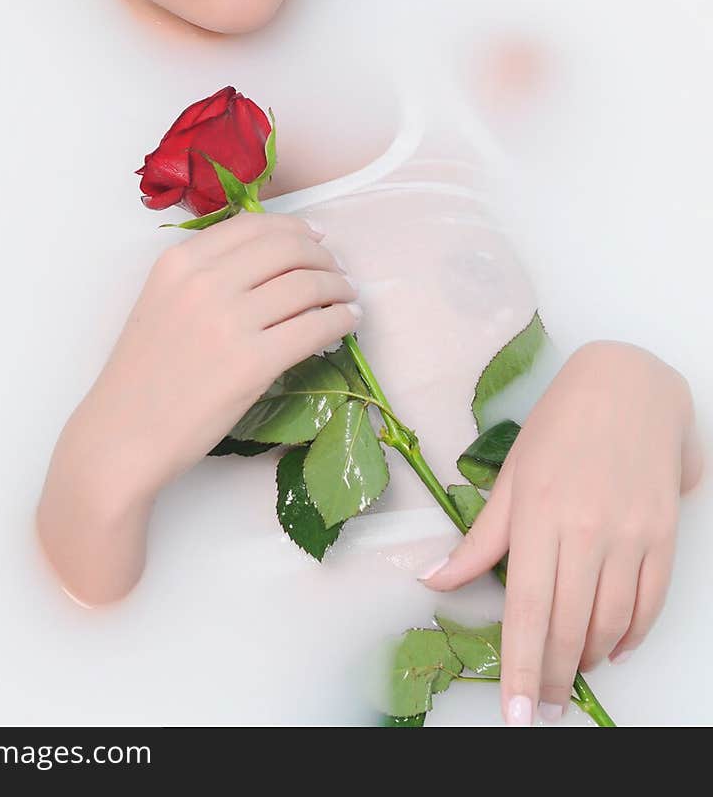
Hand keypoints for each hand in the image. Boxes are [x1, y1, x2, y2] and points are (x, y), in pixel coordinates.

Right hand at [84, 210, 361, 500]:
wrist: (122, 437)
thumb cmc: (142, 376)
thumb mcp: (161, 302)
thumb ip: (204, 275)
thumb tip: (272, 257)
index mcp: (178, 261)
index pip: (253, 225)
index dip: (295, 227)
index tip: (316, 238)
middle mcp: (204, 282)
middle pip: (287, 248)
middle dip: (323, 255)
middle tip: (338, 269)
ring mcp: (229, 322)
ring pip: (306, 284)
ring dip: (338, 286)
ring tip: (347, 296)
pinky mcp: (253, 363)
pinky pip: (315, 327)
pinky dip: (340, 319)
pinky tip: (347, 322)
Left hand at [421, 339, 701, 724]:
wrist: (629, 385)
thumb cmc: (560, 425)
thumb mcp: (511, 477)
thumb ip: (479, 538)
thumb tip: (434, 579)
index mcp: (538, 515)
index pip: (527, 610)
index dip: (522, 667)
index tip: (518, 713)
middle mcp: (586, 530)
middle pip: (569, 628)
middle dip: (553, 678)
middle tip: (542, 706)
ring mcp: (630, 534)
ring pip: (611, 623)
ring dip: (589, 658)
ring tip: (571, 671)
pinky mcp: (664, 535)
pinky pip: (650, 604)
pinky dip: (631, 635)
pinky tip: (613, 646)